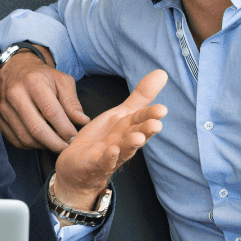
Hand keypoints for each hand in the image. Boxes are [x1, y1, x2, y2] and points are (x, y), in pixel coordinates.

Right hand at [0, 48, 89, 150]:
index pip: (51, 112)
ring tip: (55, 143)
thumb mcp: (62, 81)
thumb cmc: (41, 76)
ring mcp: (3, 107)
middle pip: (36, 128)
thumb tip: (82, 121)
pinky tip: (41, 140)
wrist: (13, 69)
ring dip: (44, 145)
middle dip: (55, 143)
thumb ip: (72, 102)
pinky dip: (31, 145)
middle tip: (67, 147)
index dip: (65, 129)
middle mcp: (15, 94)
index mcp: (33, 82)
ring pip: (25, 137)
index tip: (74, 137)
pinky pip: (15, 140)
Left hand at [54, 69, 166, 208]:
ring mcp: (110, 156)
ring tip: (137, 138)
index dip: (150, 115)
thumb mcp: (121, 114)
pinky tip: (111, 150)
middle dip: (146, 131)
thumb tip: (162, 73)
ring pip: (123, 150)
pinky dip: (108, 157)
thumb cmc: (103, 139)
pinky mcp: (94, 164)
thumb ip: (140, 97)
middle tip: (156, 124)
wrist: (78, 167)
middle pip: (136, 135)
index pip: (141, 120)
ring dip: (130, 145)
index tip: (162, 109)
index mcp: (128, 128)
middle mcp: (122, 143)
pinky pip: (102, 161)